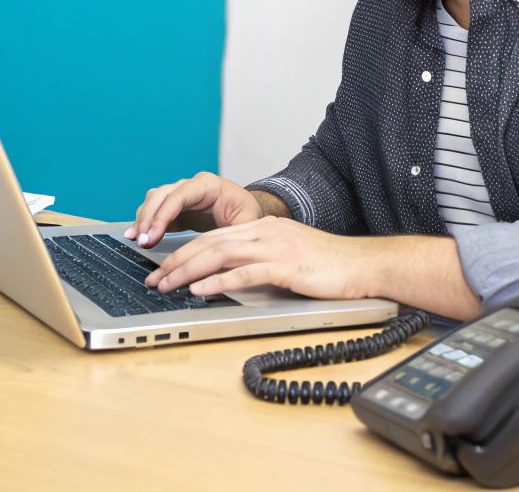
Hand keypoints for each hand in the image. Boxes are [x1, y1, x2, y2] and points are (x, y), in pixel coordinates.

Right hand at [124, 171, 262, 248]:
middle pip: (161, 195)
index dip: (163, 215)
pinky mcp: (176, 208)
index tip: (152, 236)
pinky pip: (155, 210)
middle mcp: (191, 185)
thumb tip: (217, 254)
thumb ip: (233, 233)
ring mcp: (181, 194)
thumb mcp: (247, 222)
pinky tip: (136, 235)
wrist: (246, 210)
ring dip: (143, 219)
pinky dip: (144, 222)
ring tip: (135, 239)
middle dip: (148, 218)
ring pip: (154, 200)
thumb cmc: (248, 214)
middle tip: (141, 240)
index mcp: (208, 185)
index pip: (179, 195)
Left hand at [142, 216, 378, 300]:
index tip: (163, 270)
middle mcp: (264, 232)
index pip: (212, 237)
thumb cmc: (329, 265)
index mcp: (262, 227)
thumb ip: (258, 260)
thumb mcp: (286, 255)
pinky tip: (201, 291)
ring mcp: (275, 246)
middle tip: (154, 280)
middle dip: (176, 262)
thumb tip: (226, 275)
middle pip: (208, 243)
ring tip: (167, 287)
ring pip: (219, 254)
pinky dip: (218, 281)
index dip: (183, 253)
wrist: (364, 264)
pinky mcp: (286, 266)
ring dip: (188, 272)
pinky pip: (244, 273)